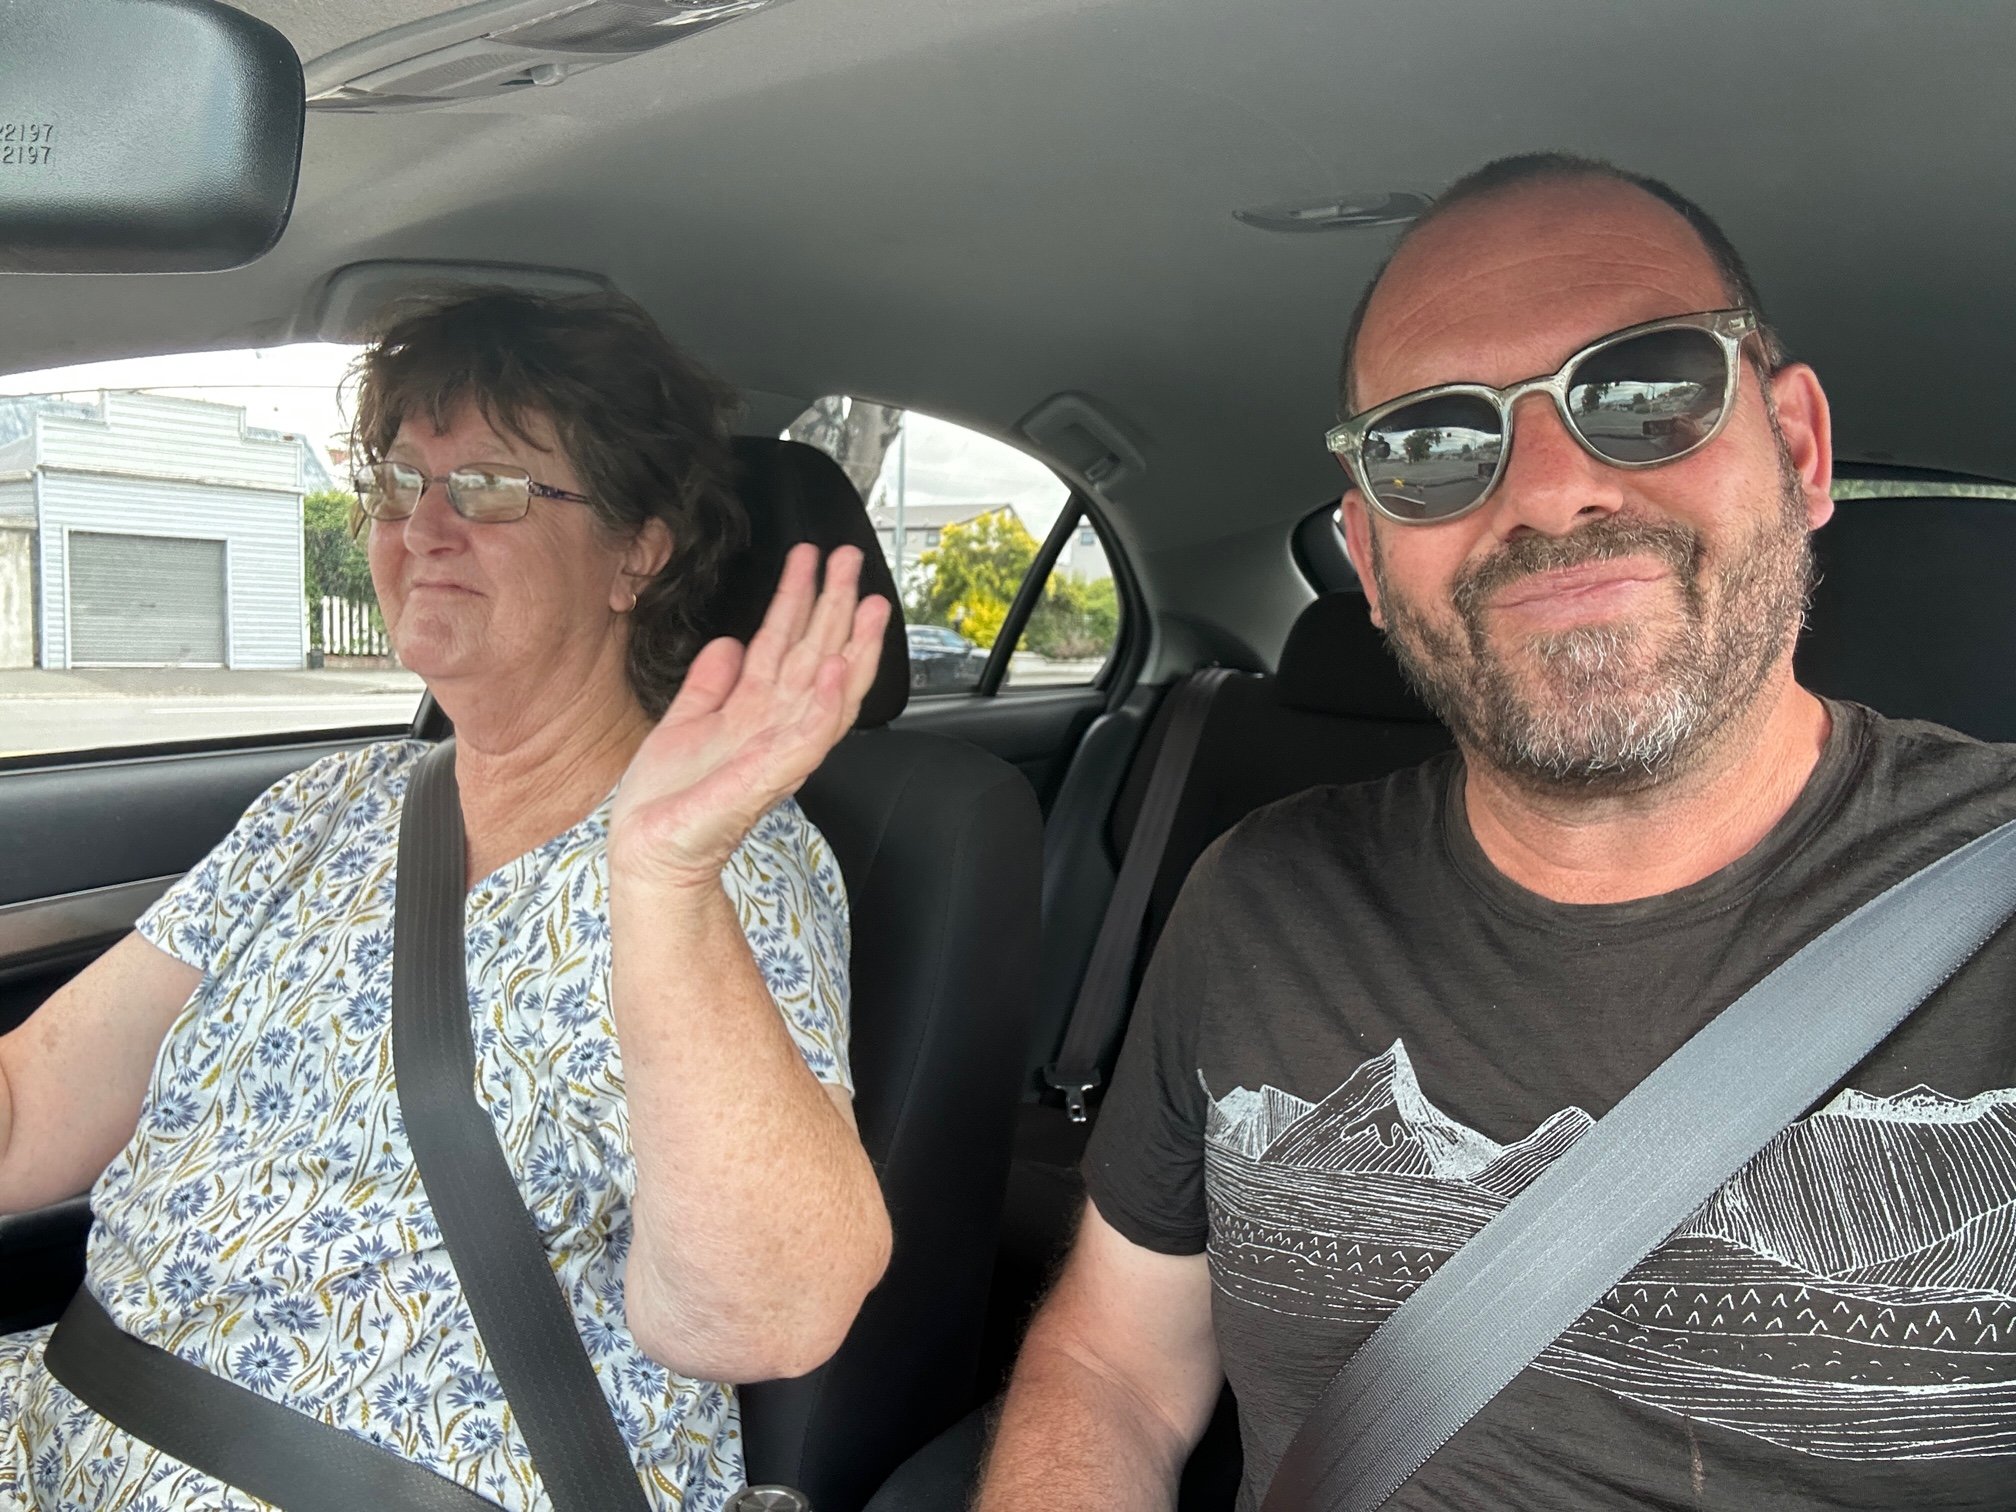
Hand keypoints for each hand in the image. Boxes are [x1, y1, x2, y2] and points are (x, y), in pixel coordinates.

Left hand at [609, 543, 889, 889]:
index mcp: (753, 712)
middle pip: (815, 656)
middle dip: (834, 606)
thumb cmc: (666, 802)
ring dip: (851, 646)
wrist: (649, 854)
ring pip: (826, 690)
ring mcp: (774, 752)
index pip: (784, 646)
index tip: (813, 560)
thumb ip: (709, 684)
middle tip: (850, 558)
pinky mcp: (765, 779)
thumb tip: (729, 643)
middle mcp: (771, 727)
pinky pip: (805, 738)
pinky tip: (840, 671)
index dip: (799, 600)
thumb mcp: (683, 723)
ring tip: (866, 604)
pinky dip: (825, 705)